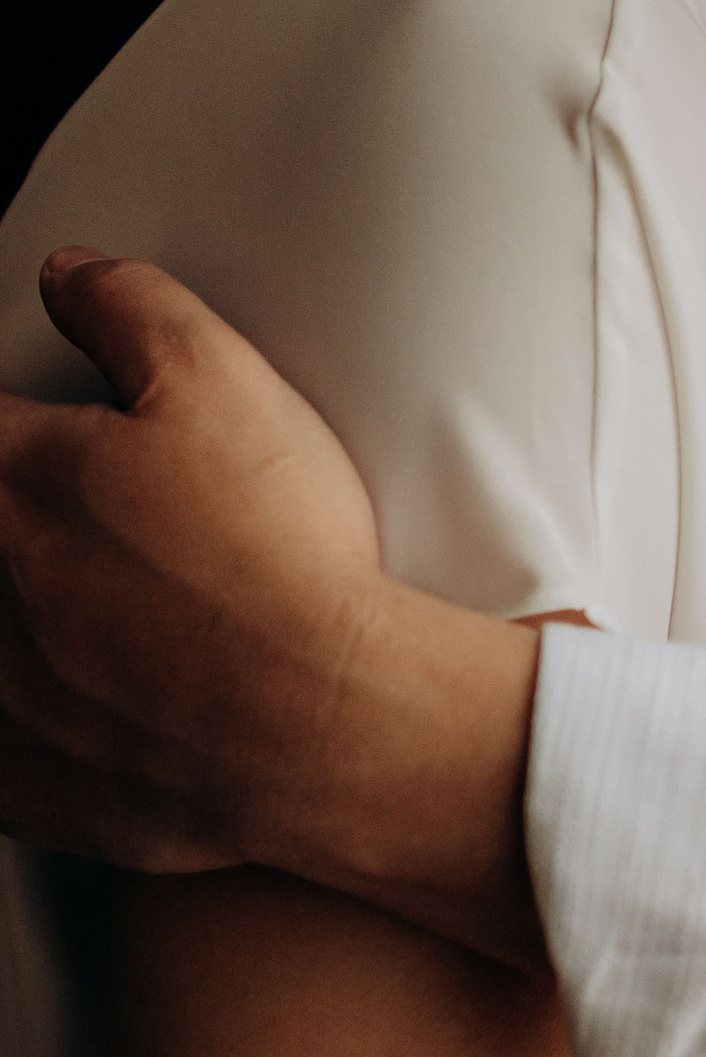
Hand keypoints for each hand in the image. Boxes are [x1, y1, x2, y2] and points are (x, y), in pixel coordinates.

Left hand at [0, 254, 541, 960]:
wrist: (323, 725)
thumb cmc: (275, 557)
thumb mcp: (221, 382)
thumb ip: (130, 307)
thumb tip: (67, 272)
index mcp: (7, 478)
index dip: (12, 428)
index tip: (34, 440)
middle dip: (18, 517)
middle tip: (82, 521)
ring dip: (13, 615)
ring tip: (85, 607)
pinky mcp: (18, 784)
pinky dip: (16, 720)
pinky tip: (62, 700)